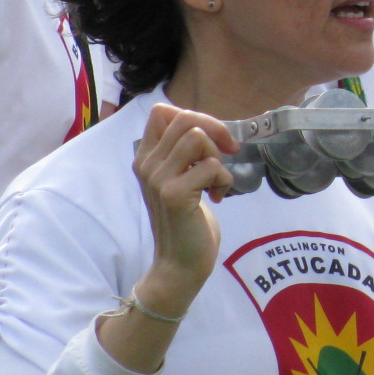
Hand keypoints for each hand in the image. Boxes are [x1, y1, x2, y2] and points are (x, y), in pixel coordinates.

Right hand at [131, 103, 236, 312]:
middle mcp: (147, 164)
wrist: (180, 263)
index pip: (162, 111)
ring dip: (219, 158)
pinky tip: (217, 197)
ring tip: (216, 181)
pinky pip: (211, 166)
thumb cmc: (187, 220)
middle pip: (185, 118)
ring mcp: (158, 178)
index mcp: (147, 157)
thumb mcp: (180, 178)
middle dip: (216, 130)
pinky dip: (224, 180)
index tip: (214, 139)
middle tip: (227, 154)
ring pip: (197, 137)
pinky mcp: (174, 194)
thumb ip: (184, 153)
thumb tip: (209, 126)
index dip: (196, 116)